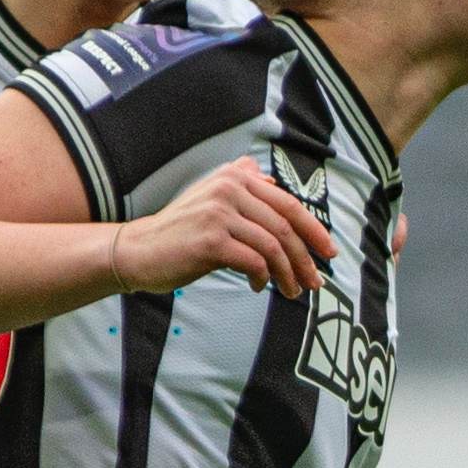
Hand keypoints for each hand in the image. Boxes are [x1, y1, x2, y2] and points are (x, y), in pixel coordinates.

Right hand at [117, 158, 341, 298]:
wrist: (140, 250)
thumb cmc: (181, 231)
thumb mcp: (211, 198)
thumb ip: (240, 185)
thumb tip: (273, 181)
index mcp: (234, 176)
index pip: (287, 203)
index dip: (313, 229)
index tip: (328, 252)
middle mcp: (228, 189)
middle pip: (285, 225)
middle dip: (306, 257)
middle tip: (315, 281)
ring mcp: (219, 214)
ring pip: (272, 246)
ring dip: (288, 273)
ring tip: (292, 291)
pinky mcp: (211, 241)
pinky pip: (254, 262)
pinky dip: (264, 278)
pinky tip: (259, 286)